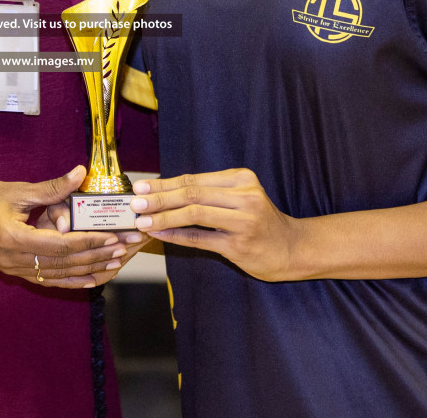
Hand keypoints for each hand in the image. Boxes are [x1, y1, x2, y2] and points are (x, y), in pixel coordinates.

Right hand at [0, 165, 127, 287]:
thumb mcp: (15, 190)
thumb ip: (51, 188)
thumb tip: (80, 173)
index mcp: (15, 239)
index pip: (61, 245)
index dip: (88, 241)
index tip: (112, 236)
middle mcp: (16, 261)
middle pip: (64, 263)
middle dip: (96, 255)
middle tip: (123, 248)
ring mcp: (14, 270)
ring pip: (58, 275)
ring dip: (88, 269)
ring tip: (114, 263)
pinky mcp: (14, 271)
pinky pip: (47, 280)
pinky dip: (70, 281)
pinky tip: (91, 280)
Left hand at [131, 168, 300, 281]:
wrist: (291, 248)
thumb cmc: (260, 221)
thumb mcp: (241, 197)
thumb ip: (208, 194)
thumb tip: (164, 193)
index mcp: (241, 179)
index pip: (194, 179)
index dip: (164, 183)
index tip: (141, 186)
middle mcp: (244, 196)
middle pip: (192, 193)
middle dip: (159, 198)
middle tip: (135, 202)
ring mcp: (243, 221)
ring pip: (194, 214)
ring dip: (163, 217)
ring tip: (141, 220)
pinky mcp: (239, 245)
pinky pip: (200, 239)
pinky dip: (175, 236)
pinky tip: (158, 234)